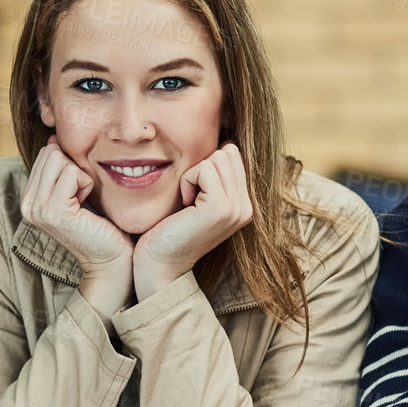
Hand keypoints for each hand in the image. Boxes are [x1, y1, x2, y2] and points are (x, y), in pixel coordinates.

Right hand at [20, 140, 132, 317]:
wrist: (110, 260)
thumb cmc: (100, 225)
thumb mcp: (75, 191)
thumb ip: (61, 167)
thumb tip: (53, 138)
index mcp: (28, 198)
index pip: (45, 154)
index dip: (69, 165)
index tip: (77, 193)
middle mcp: (27, 204)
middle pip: (50, 152)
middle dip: (74, 168)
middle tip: (82, 197)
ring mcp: (37, 209)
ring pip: (60, 159)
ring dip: (81, 176)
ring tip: (84, 202)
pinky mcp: (53, 211)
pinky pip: (72, 173)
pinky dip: (87, 184)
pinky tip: (87, 206)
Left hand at [132, 143, 253, 300]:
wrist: (160, 264)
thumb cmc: (170, 230)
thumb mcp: (199, 199)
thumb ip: (216, 175)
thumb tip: (227, 142)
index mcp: (244, 205)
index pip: (233, 155)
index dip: (206, 167)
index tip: (194, 196)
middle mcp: (246, 207)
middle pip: (227, 152)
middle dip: (201, 168)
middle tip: (189, 199)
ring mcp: (236, 208)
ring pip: (217, 158)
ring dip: (193, 176)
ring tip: (187, 204)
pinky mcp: (220, 207)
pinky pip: (204, 169)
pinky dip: (187, 182)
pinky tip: (184, 206)